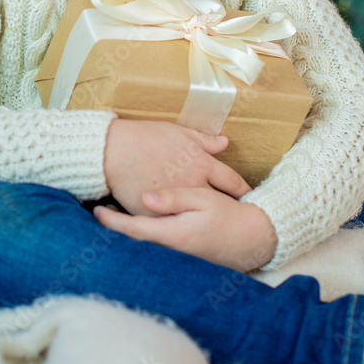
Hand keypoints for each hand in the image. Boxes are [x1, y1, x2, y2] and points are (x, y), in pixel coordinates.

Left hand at [93, 187, 277, 271]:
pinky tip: (137, 232)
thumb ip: (174, 198)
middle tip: (98, 213)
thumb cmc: (230, 215)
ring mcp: (177, 260)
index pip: (134, 230)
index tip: (97, 210)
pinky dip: (142, 241)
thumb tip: (145, 198)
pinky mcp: (184, 262)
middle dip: (114, 230)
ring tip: (111, 219)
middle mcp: (172, 252)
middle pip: (134, 242)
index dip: (112, 222)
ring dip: (126, 236)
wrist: (254, 240)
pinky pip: (156, 252)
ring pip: (143, 249)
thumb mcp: (204, 198)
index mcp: (174, 234)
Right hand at [103, 116, 250, 216]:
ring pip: (199, 219)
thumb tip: (225, 143)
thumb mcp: (178, 132)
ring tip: (216, 227)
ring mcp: (177, 204)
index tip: (250, 196)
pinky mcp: (158, 216)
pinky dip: (179, 226)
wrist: (113, 152)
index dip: (244, 190)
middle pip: (221, 204)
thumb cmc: (145, 137)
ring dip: (208, 222)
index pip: (233, 182)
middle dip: (231, 211)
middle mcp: (194, 186)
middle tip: (240, 217)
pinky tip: (185, 230)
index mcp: (202, 164)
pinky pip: (173, 225)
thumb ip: (204, 141)